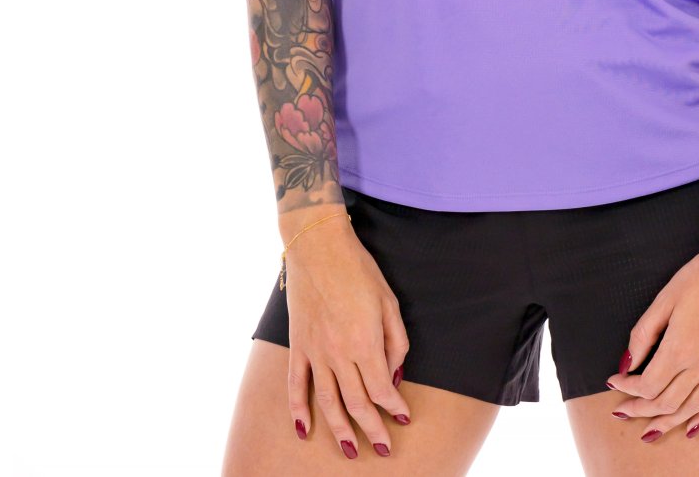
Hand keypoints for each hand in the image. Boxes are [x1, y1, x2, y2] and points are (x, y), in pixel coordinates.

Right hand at [279, 215, 411, 458]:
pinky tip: (304, 429)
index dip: (393, 408)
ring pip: (327, 401)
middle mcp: (338, 353)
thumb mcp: (389, 302)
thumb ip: (396, 343)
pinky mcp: (297, 345)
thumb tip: (394, 376)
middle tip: (382, 449)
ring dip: (339, 430)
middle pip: (356, 403)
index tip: (402, 418)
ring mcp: (314, 351)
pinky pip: (295, 384)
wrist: (318, 247)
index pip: (381, 390)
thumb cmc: (359, 270)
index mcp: (365, 342)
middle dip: (371, 429)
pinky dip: (298, 409)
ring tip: (350, 451)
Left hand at [603, 227, 698, 441]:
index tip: (614, 381)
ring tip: (650, 429)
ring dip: (668, 421)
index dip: (627, 388)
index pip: (648, 385)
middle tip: (622, 411)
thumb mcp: (665, 299)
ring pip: (692, 408)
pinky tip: (691, 427)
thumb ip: (643, 334)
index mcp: (681, 348)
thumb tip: (627, 363)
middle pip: (667, 403)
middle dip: (640, 410)